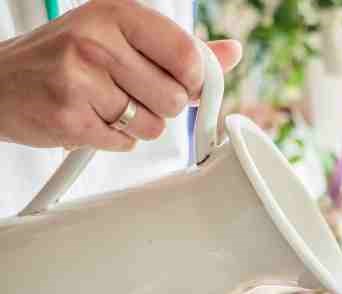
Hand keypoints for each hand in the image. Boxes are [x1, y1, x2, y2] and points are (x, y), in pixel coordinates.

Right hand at [0, 0, 241, 150]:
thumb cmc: (64, 57)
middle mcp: (97, 41)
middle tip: (129, 92)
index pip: (187, 55)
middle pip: (174, 97)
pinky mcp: (69, 118)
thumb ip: (179, 48)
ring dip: (137, 124)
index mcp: (117, 13)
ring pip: (154, 126)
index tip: (183, 82)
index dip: (194, 79)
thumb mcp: (121, 36)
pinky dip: (114, 138)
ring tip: (106, 105)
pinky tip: (90, 118)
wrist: (0, 82)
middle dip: (160, 105)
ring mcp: (79, 80)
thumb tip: (230, 52)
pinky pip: (125, 143)